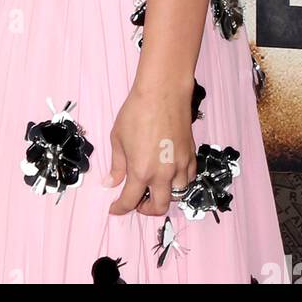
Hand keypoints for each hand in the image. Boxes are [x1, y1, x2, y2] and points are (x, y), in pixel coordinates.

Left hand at [103, 78, 195, 216]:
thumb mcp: (118, 137)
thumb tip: (111, 183)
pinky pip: (188, 179)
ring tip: (154, 187)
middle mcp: (163, 174)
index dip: (120, 208)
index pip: (130, 200)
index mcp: (141, 170)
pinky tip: (170, 174)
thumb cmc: (135, 112)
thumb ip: (117, 164)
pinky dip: (179, 183)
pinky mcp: (191, 156)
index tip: (115, 209)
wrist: (162, 92)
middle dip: (146, 209)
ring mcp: (180, 166)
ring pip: (177, 195)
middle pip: (159, 206)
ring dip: (165, 196)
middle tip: (137, 202)